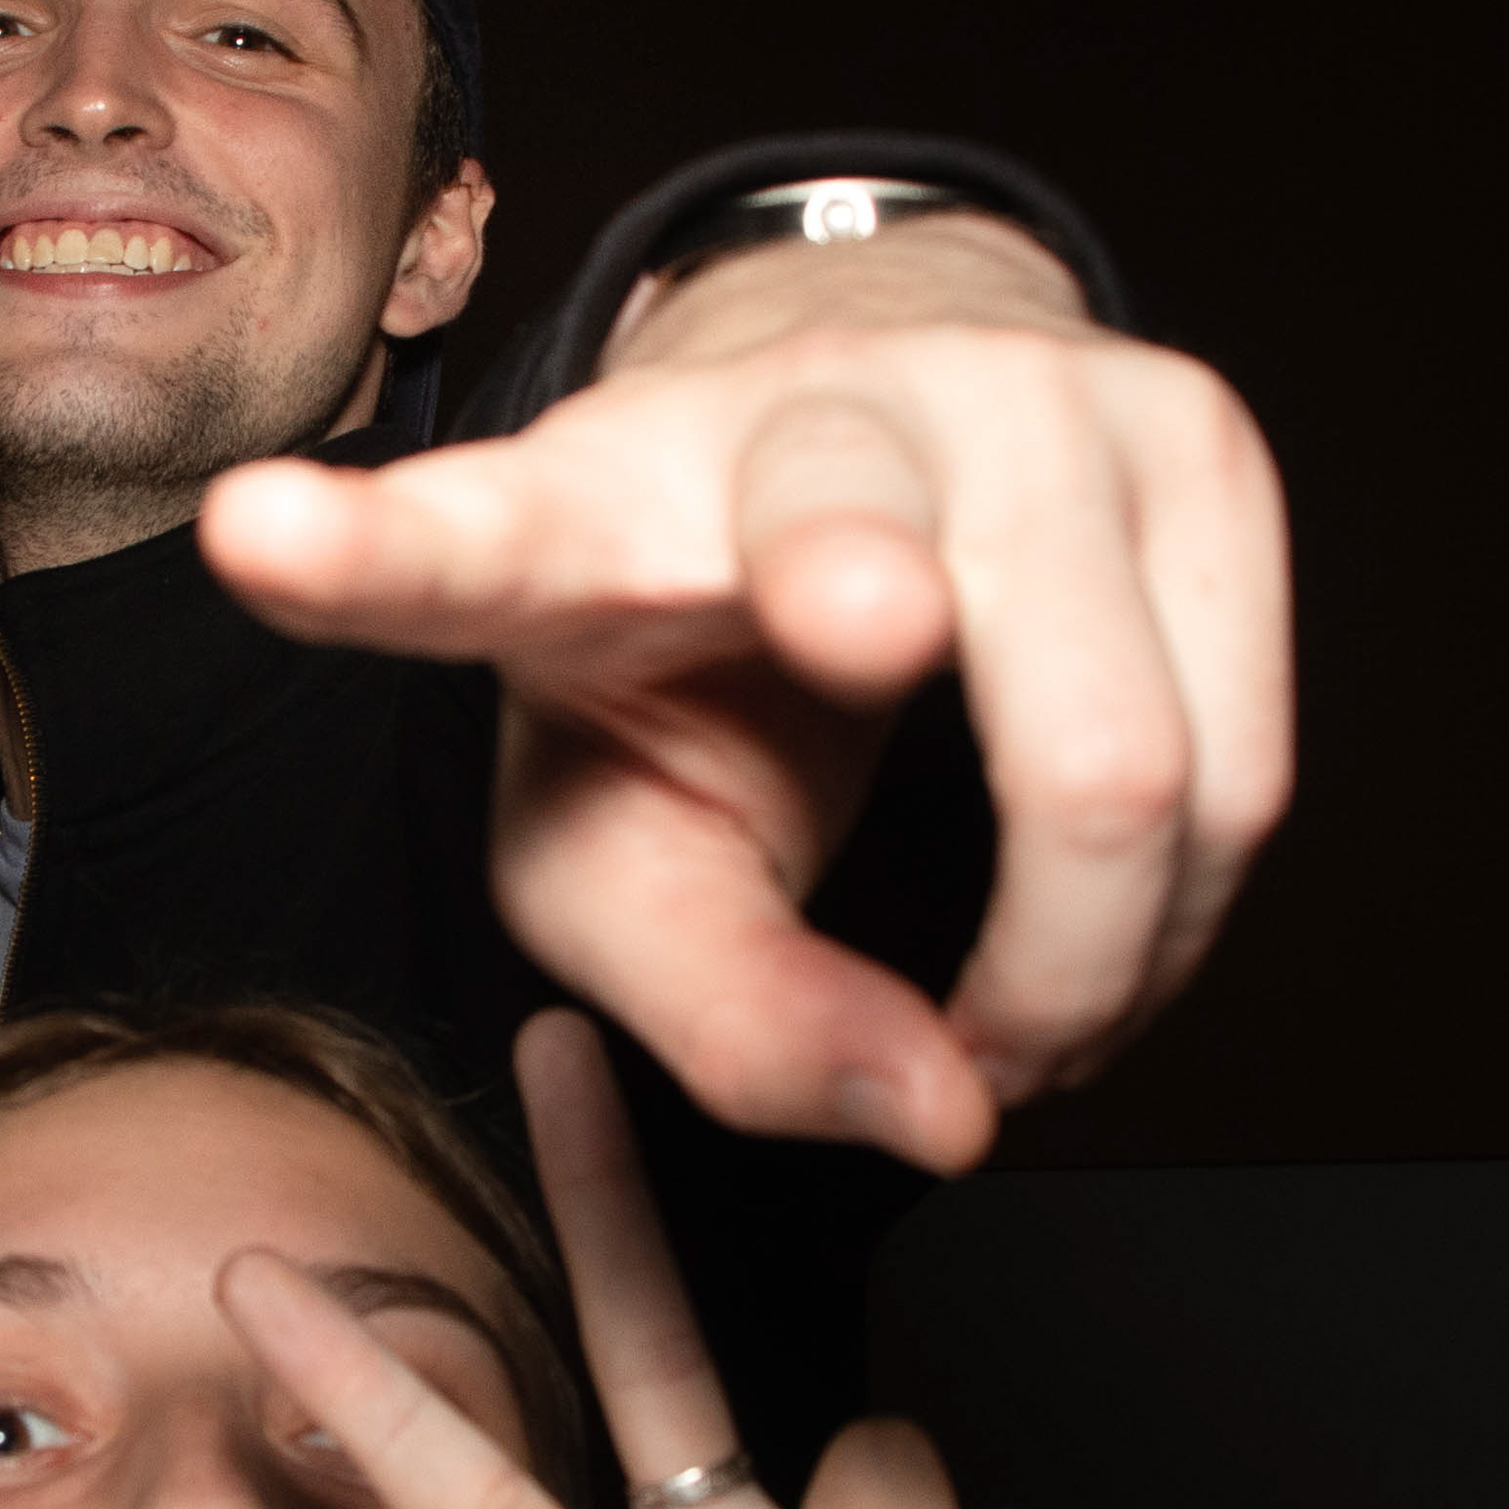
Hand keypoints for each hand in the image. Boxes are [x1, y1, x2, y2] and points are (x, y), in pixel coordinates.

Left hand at [196, 218, 1289, 1166]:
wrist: (881, 463)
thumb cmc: (696, 679)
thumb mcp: (629, 863)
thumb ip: (724, 1018)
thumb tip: (944, 1112)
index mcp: (582, 520)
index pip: (469, 539)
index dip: (368, 552)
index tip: (256, 536)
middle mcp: (793, 417)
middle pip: (847, 561)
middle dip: (877, 667)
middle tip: (876, 731)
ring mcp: (1018, 397)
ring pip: (1121, 761)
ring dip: (1081, 972)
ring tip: (1007, 1018)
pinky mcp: (1196, 428)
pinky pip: (1251, 769)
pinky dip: (1177, 924)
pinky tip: (1095, 929)